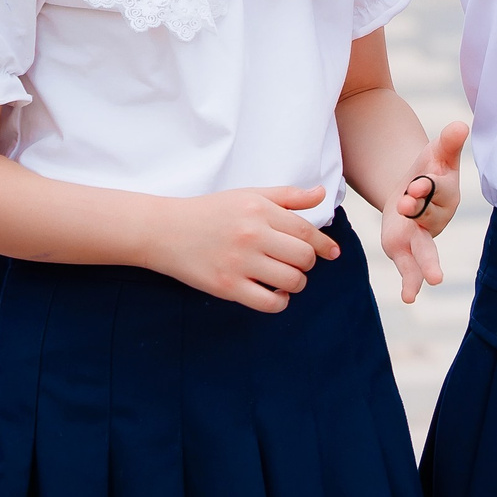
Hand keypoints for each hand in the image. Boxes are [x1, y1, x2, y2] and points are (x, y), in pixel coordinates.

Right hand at [151, 186, 340, 311]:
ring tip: (285, 277)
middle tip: (297, 263)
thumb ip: (287, 197)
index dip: (324, 244)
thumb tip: (321, 194)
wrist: (163, 230)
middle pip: (304, 258)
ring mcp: (239, 263)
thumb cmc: (210, 211)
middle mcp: (252, 236)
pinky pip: (269, 303)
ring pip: (291, 281)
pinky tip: (274, 294)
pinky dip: (280, 302)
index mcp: (260, 211)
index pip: (307, 231)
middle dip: (307, 263)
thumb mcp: (249, 195)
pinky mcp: (226, 287)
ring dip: (296, 283)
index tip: (332, 252)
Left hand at [381, 121, 467, 303]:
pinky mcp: (405, 248)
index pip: (436, 188)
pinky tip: (410, 298)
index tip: (416, 183)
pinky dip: (411, 282)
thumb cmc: (430, 168)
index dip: (426, 186)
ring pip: (425, 248)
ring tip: (434, 280)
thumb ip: (449, 142)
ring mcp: (422, 235)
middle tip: (410, 204)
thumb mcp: (436, 152)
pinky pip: (410, 267)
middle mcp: (436, 216)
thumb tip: (461, 124)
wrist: (415, 189)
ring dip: (428, 262)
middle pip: (431, 216)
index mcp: (445, 191)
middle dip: (422, 211)